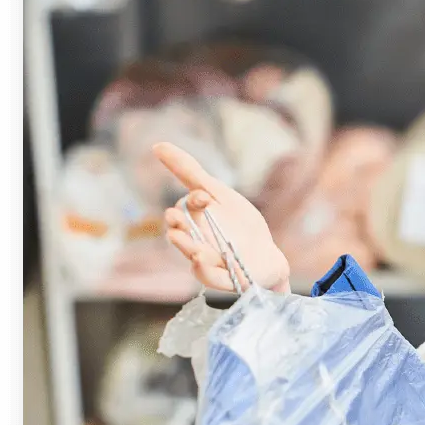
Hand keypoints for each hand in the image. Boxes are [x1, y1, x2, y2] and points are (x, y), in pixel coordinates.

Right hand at [155, 143, 291, 294]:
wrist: (267, 256)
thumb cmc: (239, 224)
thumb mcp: (219, 194)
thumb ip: (189, 172)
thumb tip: (157, 145)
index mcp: (194, 220)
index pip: (186, 208)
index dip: (194, 201)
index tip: (204, 196)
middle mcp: (196, 241)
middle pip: (181, 233)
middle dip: (179, 227)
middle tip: (176, 220)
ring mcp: (207, 261)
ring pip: (192, 254)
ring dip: (189, 249)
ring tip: (193, 247)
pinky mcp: (222, 279)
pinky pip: (209, 277)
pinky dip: (205, 270)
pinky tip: (204, 261)